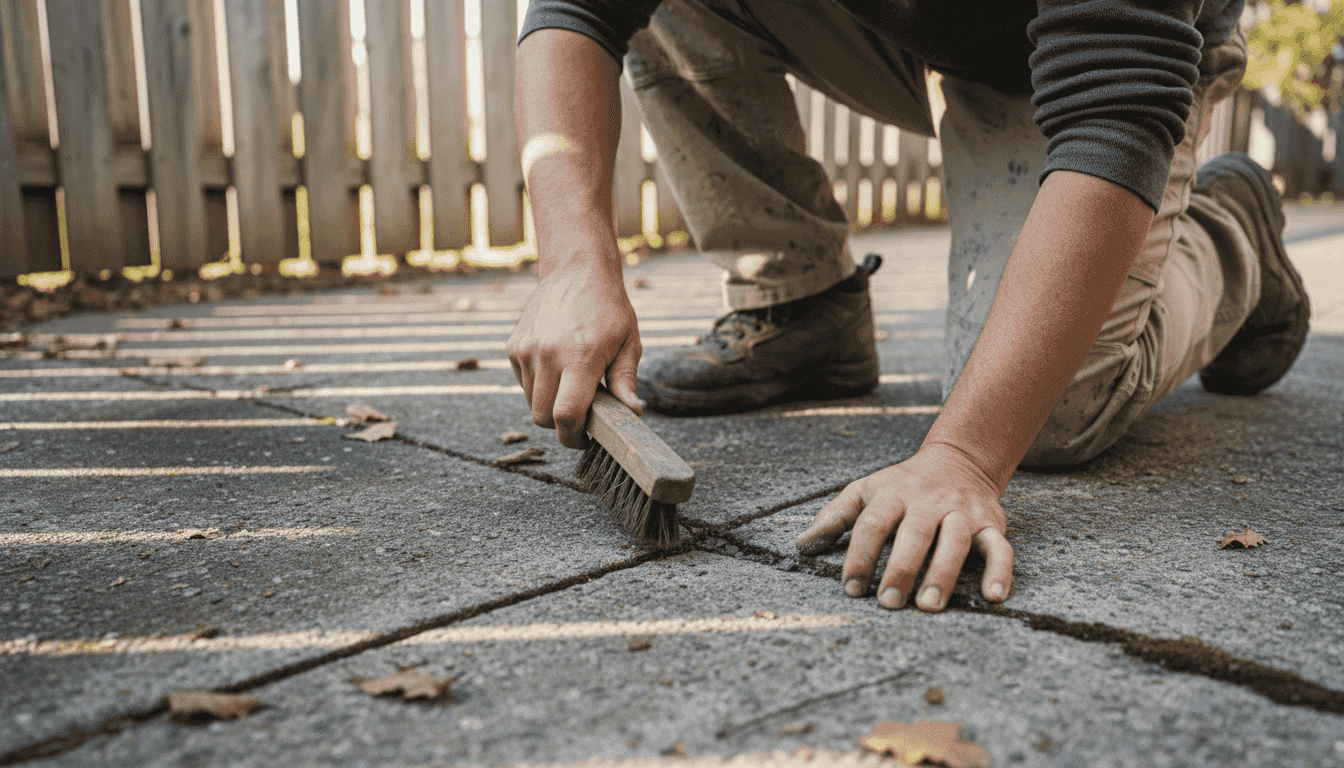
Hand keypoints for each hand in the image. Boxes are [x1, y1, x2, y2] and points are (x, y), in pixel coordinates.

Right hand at [507, 257, 641, 448]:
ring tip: (571, 386)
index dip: (574, 437)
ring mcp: (526, 349)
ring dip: (549, 405)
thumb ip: (626, 381)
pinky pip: (523, 383)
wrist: (576, 270)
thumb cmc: (609, 308)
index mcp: (580, 357)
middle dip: (561, 426)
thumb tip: (632, 414)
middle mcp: (548, 354)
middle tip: (580, 416)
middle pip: (543, 416)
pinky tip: (557, 367)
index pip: (566, 415)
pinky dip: (538, 386)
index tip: (585, 440)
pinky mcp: (513, 345)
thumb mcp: (628, 342)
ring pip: (531, 402)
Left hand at [795, 443, 1012, 610]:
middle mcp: (929, 501)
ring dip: (943, 573)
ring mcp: (962, 512)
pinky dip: (1000, 571)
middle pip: (915, 534)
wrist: (958, 459)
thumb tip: (800, 546)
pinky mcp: (990, 524)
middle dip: (901, 569)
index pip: (872, 524)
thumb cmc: (902, 485)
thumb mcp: (866, 490)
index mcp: (893, 494)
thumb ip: (835, 516)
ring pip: (956, 541)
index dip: (860, 556)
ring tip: (929, 606)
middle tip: (888, 603)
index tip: (851, 588)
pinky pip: (1000, 548)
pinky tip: (994, 596)